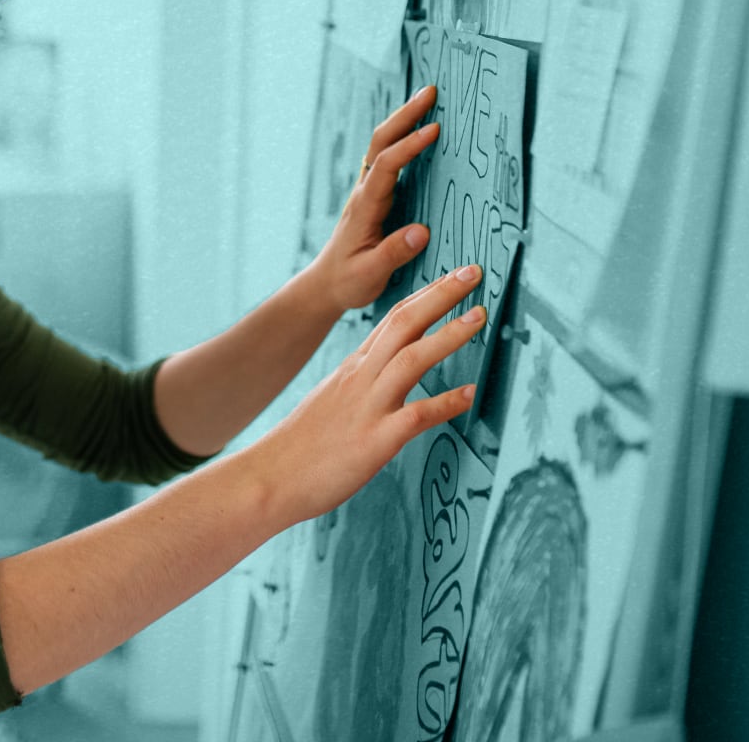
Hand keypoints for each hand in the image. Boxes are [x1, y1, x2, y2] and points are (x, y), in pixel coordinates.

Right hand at [245, 264, 483, 527]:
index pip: (393, 318)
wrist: (270, 477)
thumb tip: (387, 376)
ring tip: (479, 315)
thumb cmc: (302, 446)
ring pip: (411, 359)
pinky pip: (415, 416)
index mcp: (354, 368)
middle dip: (441, 295)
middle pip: (403, 323)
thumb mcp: (333, 400)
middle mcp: (362, 378)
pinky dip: (445, 403)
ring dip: (447, 335)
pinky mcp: (373, 440)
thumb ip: (362, 384)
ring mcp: (368, 407)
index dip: (426, 294)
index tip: (453, 276)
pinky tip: (470, 393)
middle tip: (473, 271)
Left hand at [312, 84, 439, 313]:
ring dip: (403, 120)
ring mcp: (368, 190)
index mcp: (365, 206)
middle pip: (381, 142)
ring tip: (427, 98)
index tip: (434, 130)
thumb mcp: (370, 274)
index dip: (409, 146)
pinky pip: (387, 157)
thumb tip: (421, 232)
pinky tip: (417, 129)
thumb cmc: (348, 281)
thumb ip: (394, 253)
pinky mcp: (373, 195)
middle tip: (430, 91)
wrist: (327, 284)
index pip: (387, 166)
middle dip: (405, 115)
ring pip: (383, 145)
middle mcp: (365, 191)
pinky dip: (402, 137)